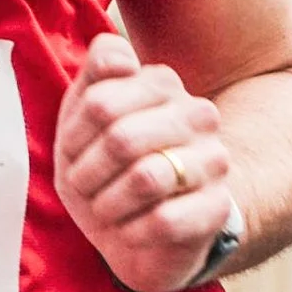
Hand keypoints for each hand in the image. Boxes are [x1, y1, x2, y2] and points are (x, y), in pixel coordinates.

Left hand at [53, 35, 235, 291]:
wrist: (142, 233)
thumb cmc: (108, 170)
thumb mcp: (84, 119)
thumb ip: (95, 73)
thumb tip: (120, 58)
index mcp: (161, 84)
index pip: (98, 103)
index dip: (73, 138)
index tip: (74, 153)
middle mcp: (197, 114)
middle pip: (120, 139)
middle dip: (87, 174)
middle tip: (86, 188)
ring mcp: (214, 160)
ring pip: (145, 179)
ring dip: (108, 205)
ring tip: (107, 210)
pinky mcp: (217, 207)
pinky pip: (163, 222)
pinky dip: (132, 233)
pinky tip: (131, 231)